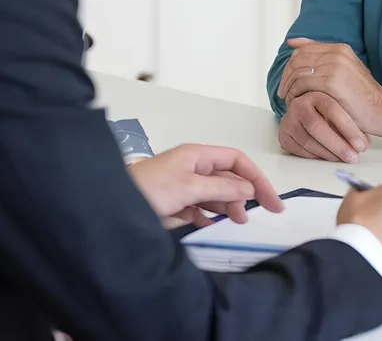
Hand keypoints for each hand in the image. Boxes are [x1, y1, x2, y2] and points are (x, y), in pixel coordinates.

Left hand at [128, 143, 283, 227]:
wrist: (109, 204)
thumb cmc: (147, 188)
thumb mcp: (189, 187)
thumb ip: (221, 188)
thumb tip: (248, 189)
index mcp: (197, 155)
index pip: (236, 161)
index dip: (256, 177)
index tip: (271, 199)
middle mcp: (192, 166)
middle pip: (228, 177)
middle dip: (244, 193)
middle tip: (260, 214)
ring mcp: (182, 184)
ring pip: (215, 193)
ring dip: (228, 206)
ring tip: (237, 221)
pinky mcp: (173, 201)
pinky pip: (199, 207)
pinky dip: (209, 216)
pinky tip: (213, 225)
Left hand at [278, 39, 381, 135]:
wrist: (381, 110)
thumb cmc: (362, 96)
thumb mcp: (346, 70)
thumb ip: (324, 58)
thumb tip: (293, 43)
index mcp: (340, 48)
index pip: (304, 49)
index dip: (291, 64)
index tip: (287, 79)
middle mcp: (337, 53)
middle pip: (298, 59)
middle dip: (286, 76)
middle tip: (283, 92)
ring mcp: (334, 66)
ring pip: (298, 72)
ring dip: (289, 87)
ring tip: (290, 100)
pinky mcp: (331, 82)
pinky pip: (302, 85)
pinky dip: (295, 95)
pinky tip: (297, 104)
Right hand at [279, 91, 370, 162]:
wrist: (312, 111)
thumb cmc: (334, 111)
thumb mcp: (344, 109)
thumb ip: (351, 119)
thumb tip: (364, 143)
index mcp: (315, 92)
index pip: (332, 110)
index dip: (348, 130)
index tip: (362, 144)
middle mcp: (298, 104)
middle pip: (317, 126)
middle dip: (338, 145)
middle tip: (353, 156)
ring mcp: (288, 120)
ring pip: (308, 141)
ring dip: (329, 153)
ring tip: (345, 158)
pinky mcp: (284, 136)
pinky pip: (300, 150)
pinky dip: (317, 156)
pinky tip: (330, 157)